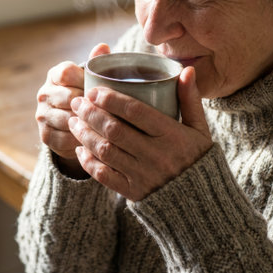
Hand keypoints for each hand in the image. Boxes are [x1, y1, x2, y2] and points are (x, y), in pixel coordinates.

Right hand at [35, 43, 110, 176]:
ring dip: (86, 123)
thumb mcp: (91, 78)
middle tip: (108, 109)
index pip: (66, 72)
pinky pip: (65, 138)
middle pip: (67, 97)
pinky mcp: (45, 135)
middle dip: (89, 104)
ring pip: (67, 119)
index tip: (99, 88)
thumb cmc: (87, 93)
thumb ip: (96, 63)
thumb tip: (103, 46)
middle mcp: (44, 93)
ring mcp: (42, 115)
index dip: (84, 80)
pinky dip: (81, 139)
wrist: (73, 122)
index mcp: (54, 75)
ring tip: (105, 124)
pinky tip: (95, 137)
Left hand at [68, 66, 212, 199]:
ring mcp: (143, 176)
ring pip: (105, 151)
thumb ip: (190, 99)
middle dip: (91, 113)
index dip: (111, 99)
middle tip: (77, 102)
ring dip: (85, 134)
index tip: (94, 90)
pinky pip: (104, 176)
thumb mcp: (199, 128)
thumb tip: (187, 69)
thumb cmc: (197, 158)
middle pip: (115, 130)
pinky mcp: (133, 193)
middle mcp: (156, 155)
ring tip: (73, 120)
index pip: (135, 111)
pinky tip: (79, 148)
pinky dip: (88, 161)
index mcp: (172, 135)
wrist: (199, 203)